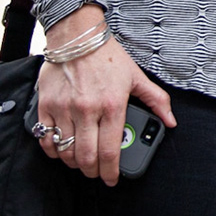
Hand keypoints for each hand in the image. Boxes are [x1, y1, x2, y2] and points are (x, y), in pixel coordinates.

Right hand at [35, 6, 175, 185]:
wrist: (77, 36)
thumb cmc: (108, 56)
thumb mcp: (137, 77)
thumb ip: (156, 101)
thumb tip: (170, 121)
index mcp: (112, 105)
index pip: (110, 151)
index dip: (111, 172)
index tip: (112, 179)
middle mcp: (87, 110)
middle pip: (86, 157)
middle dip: (92, 172)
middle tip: (96, 173)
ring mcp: (64, 108)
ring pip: (65, 150)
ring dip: (73, 162)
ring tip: (80, 161)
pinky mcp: (46, 105)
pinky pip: (45, 137)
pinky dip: (52, 149)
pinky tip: (61, 149)